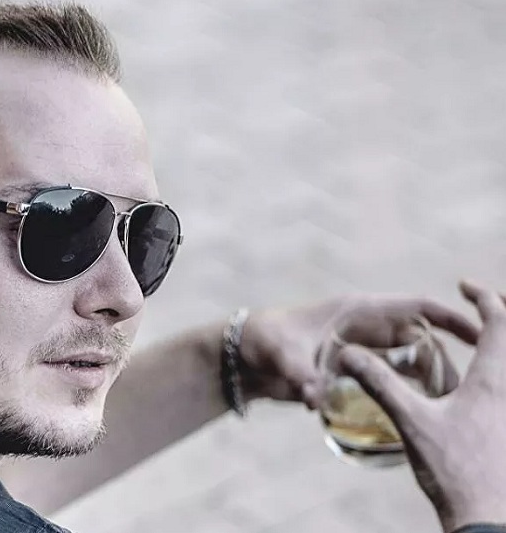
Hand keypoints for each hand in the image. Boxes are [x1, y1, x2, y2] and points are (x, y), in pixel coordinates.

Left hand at [238, 294, 477, 403]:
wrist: (242, 357)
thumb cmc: (262, 341)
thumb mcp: (281, 353)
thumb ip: (300, 373)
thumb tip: (313, 397)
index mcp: (358, 311)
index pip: (416, 308)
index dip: (449, 318)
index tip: (479, 335)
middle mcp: (364, 329)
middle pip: (419, 339)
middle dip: (441, 361)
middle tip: (456, 392)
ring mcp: (360, 350)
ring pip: (406, 362)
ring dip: (423, 380)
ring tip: (442, 407)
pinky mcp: (351, 371)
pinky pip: (386, 380)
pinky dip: (400, 393)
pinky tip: (411, 414)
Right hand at [339, 281, 505, 531]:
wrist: (487, 517)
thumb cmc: (454, 469)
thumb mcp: (412, 422)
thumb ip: (380, 383)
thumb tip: (348, 354)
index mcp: (493, 379)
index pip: (499, 320)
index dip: (483, 296)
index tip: (464, 285)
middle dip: (502, 314)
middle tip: (485, 304)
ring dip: (502, 344)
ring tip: (484, 341)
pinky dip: (498, 373)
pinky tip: (480, 389)